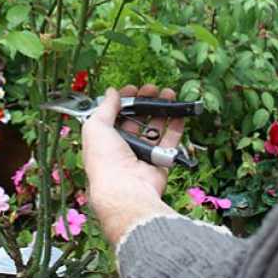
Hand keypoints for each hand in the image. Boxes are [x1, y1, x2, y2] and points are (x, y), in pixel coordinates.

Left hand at [82, 86, 183, 200]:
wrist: (125, 189)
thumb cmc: (105, 161)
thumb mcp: (96, 127)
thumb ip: (104, 107)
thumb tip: (111, 92)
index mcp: (104, 140)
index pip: (115, 116)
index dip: (124, 100)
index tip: (133, 88)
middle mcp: (123, 149)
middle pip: (136, 120)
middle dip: (145, 102)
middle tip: (154, 89)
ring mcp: (142, 156)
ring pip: (155, 128)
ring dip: (163, 110)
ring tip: (170, 94)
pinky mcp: (159, 163)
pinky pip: (170, 141)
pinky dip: (176, 126)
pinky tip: (181, 112)